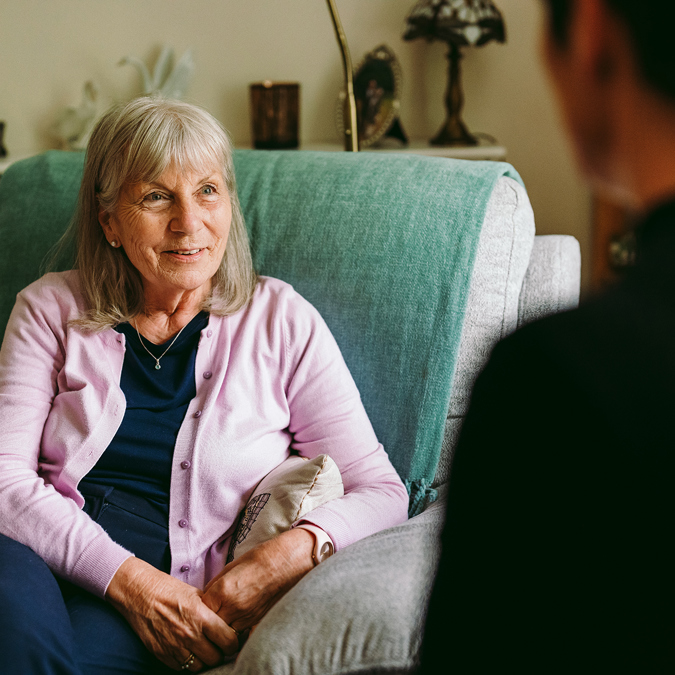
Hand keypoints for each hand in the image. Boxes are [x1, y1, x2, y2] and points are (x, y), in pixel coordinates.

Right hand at [106, 557, 238, 670]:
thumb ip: (212, 610)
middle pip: (215, 658)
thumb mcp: (196, 594)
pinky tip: (189, 651)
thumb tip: (226, 620)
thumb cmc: (169, 590)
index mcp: (201, 617)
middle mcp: (189, 635)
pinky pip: (181, 667)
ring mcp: (175, 647)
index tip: (232, 639)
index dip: (233, 642)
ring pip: (199, 666)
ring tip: (204, 649)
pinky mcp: (162, 654)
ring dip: (204, 660)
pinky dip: (188, 662)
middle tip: (219, 646)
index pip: (228, 641)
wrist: (140, 593)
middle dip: (220, 652)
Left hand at [202, 528, 314, 632]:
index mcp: (222, 591)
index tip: (201, 605)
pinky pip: (241, 633)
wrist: (286, 562)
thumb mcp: (231, 567)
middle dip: (209, 622)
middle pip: (211, 626)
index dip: (199, 609)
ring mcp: (247, 618)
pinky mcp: (258, 622)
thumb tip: (207, 597)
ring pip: (225, 633)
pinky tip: (239, 620)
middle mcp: (233, 608)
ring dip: (223, 627)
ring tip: (225, 617)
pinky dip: (237, 629)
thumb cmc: (259, 558)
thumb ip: (216, 585)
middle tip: (211, 614)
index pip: (200, 611)